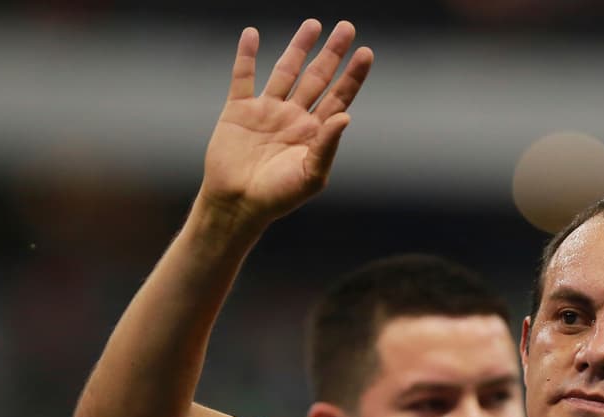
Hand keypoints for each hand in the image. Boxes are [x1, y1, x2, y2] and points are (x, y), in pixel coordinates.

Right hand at [198, 19, 373, 228]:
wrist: (237, 204)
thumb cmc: (278, 197)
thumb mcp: (311, 176)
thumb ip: (328, 146)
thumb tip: (346, 116)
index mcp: (314, 132)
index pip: (339, 97)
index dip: (353, 75)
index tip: (366, 52)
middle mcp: (294, 117)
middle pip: (317, 78)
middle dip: (332, 53)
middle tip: (346, 27)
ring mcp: (267, 111)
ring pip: (286, 71)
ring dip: (298, 47)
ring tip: (313, 24)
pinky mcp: (239, 110)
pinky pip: (243, 76)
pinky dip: (246, 55)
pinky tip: (252, 34)